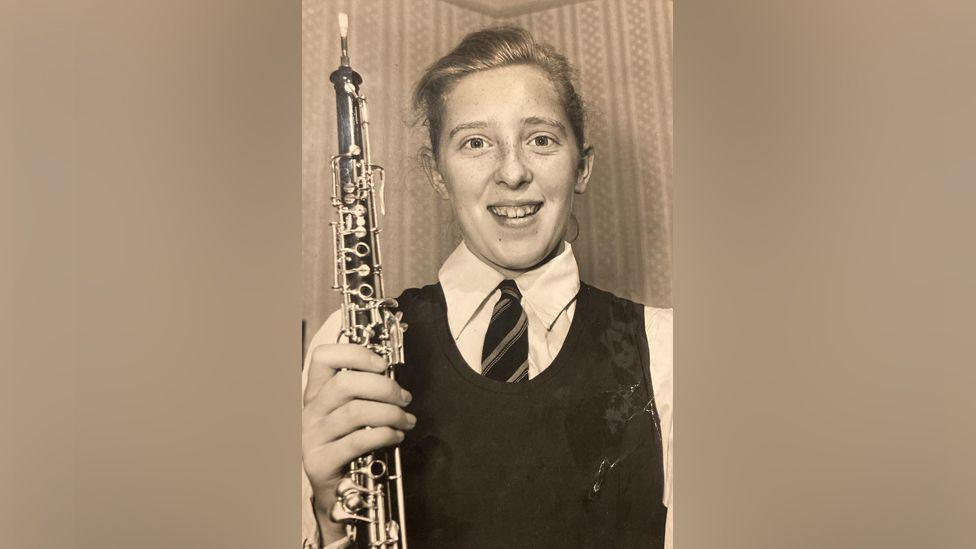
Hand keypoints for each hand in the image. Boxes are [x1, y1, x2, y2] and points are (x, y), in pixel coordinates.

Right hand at [302, 343, 414, 541]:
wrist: (336, 493)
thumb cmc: (350, 446)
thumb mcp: (353, 414)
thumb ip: (366, 393)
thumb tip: (394, 377)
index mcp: (317, 393)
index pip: (323, 357)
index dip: (354, 353)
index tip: (382, 364)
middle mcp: (310, 411)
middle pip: (344, 384)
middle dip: (384, 387)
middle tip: (405, 398)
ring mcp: (312, 437)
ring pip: (355, 412)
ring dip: (390, 413)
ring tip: (407, 420)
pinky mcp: (320, 462)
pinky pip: (357, 441)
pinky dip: (384, 435)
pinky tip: (397, 437)